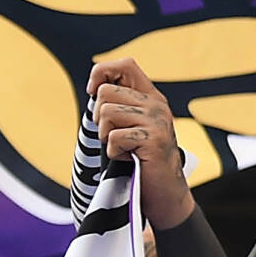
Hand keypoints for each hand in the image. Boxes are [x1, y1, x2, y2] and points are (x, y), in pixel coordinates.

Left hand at [87, 59, 191, 229]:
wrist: (163, 191)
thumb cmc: (140, 159)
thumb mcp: (129, 125)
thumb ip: (118, 104)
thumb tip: (92, 87)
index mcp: (150, 97)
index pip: (125, 65)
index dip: (102, 72)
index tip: (92, 92)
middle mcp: (157, 104)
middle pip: (105, 92)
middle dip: (99, 117)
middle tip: (115, 136)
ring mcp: (158, 121)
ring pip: (106, 113)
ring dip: (105, 136)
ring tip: (123, 148)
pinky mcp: (154, 139)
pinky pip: (113, 137)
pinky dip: (114, 153)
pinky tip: (129, 158)